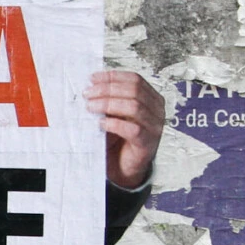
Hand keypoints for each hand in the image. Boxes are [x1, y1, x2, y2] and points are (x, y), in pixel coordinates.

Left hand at [88, 71, 163, 189]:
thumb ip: (109, 99)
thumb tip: (91, 85)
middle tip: (88, 94)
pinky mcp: (148, 144)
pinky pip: (132, 129)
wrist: (124, 167)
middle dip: (107, 89)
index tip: (92, 79)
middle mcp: (157, 110)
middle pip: (134, 90)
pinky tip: (100, 124)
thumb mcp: (114, 113)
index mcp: (151, 98)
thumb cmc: (119, 139)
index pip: (134, 79)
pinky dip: (114, 124)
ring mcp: (154, 127)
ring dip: (108, 104)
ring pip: (134, 106)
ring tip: (91, 107)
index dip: (113, 77)